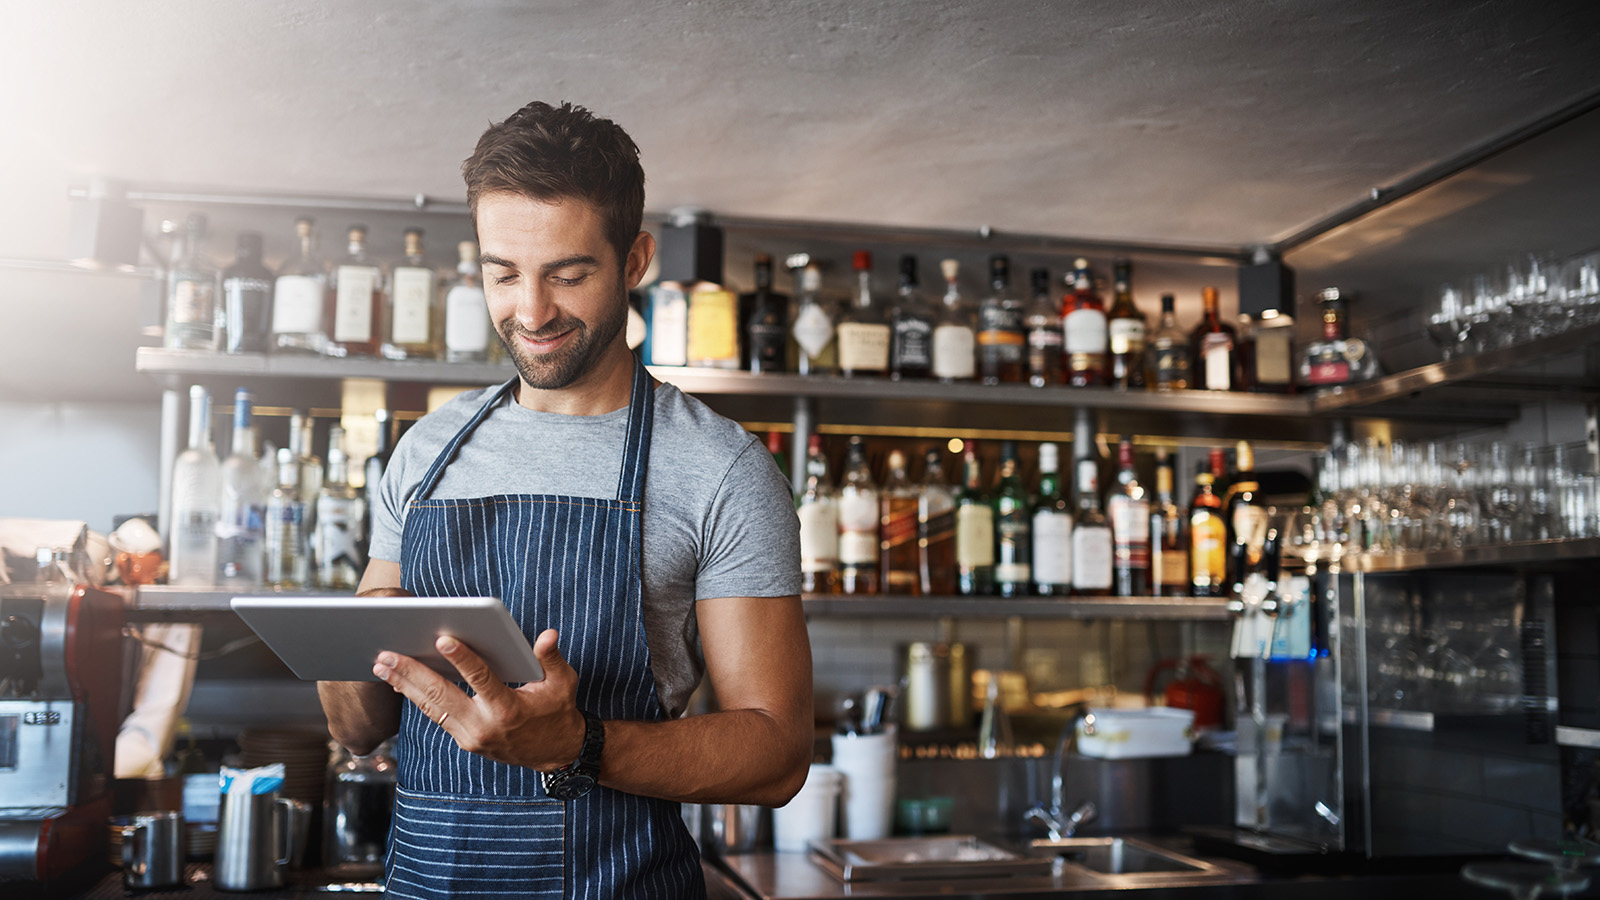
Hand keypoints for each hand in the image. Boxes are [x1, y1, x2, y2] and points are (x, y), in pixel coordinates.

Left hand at [371, 629, 585, 771]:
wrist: (555, 754)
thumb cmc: (558, 711)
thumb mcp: (562, 683)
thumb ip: (551, 658)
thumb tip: (547, 636)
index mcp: (509, 710)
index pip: (481, 679)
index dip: (462, 659)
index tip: (442, 639)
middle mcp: (484, 727)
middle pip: (441, 695)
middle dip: (412, 673)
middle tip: (387, 654)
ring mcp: (470, 738)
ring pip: (431, 708)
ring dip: (405, 685)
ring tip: (382, 665)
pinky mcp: (464, 741)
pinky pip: (436, 716)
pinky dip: (417, 697)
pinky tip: (400, 681)